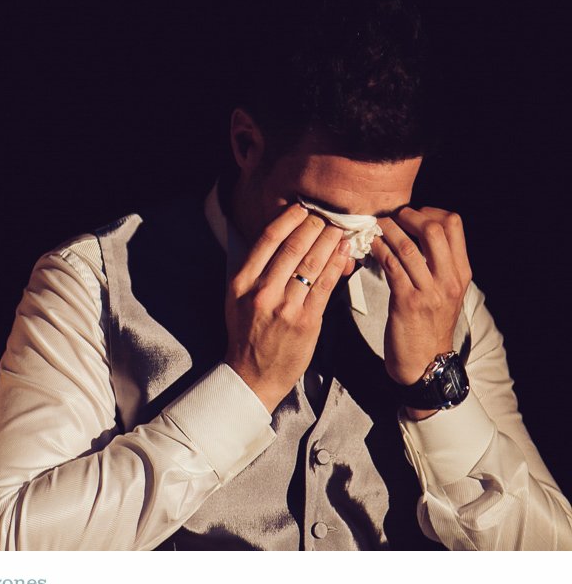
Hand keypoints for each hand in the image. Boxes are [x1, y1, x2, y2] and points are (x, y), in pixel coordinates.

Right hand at [225, 204, 351, 411]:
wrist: (253, 374)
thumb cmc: (248, 333)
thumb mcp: (237, 298)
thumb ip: (255, 271)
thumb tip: (281, 240)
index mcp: (241, 282)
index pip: (267, 241)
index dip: (288, 220)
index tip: (302, 209)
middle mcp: (260, 292)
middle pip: (292, 248)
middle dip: (313, 226)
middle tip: (327, 216)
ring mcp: (284, 307)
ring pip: (311, 264)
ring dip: (329, 242)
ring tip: (340, 229)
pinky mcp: (305, 321)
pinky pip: (325, 286)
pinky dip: (337, 266)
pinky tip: (345, 254)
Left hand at [370, 207, 471, 386]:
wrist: (426, 362)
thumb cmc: (430, 323)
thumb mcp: (444, 291)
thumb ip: (437, 263)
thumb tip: (416, 232)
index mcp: (461, 272)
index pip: (454, 224)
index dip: (429, 211)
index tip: (410, 214)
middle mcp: (449, 279)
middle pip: (434, 228)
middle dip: (407, 215)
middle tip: (391, 217)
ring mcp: (429, 291)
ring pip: (408, 246)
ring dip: (386, 230)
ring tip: (374, 226)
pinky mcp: (407, 302)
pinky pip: (390, 265)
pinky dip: (377, 250)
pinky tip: (368, 245)